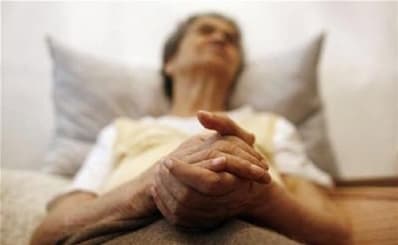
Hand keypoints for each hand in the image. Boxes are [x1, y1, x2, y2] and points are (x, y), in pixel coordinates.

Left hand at [151, 111, 271, 227]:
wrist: (248, 188)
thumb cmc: (243, 157)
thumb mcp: (237, 136)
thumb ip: (222, 123)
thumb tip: (200, 114)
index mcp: (234, 180)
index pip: (206, 182)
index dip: (183, 171)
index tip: (167, 160)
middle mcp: (226, 200)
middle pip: (189, 197)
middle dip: (168, 182)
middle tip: (157, 168)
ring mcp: (214, 213)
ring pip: (183, 209)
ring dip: (165, 192)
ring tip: (155, 178)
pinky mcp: (204, 221)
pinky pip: (180, 219)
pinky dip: (165, 205)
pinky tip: (157, 191)